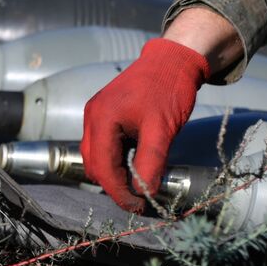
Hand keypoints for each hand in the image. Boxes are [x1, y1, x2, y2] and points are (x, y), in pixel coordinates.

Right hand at [81, 38, 209, 212]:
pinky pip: (103, 143)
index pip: (103, 167)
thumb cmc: (169, 88)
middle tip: (140, 197)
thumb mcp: (162, 128)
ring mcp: (96, 113)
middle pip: (95, 164)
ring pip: (97, 156)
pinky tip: (135, 162)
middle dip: (115, 184)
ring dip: (114, 172)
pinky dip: (116, 157)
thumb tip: (145, 193)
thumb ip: (151, 161)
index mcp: (102, 118)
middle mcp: (92, 116)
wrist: (174, 58)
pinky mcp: (105, 112)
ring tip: (139, 182)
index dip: (119, 192)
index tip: (138, 206)